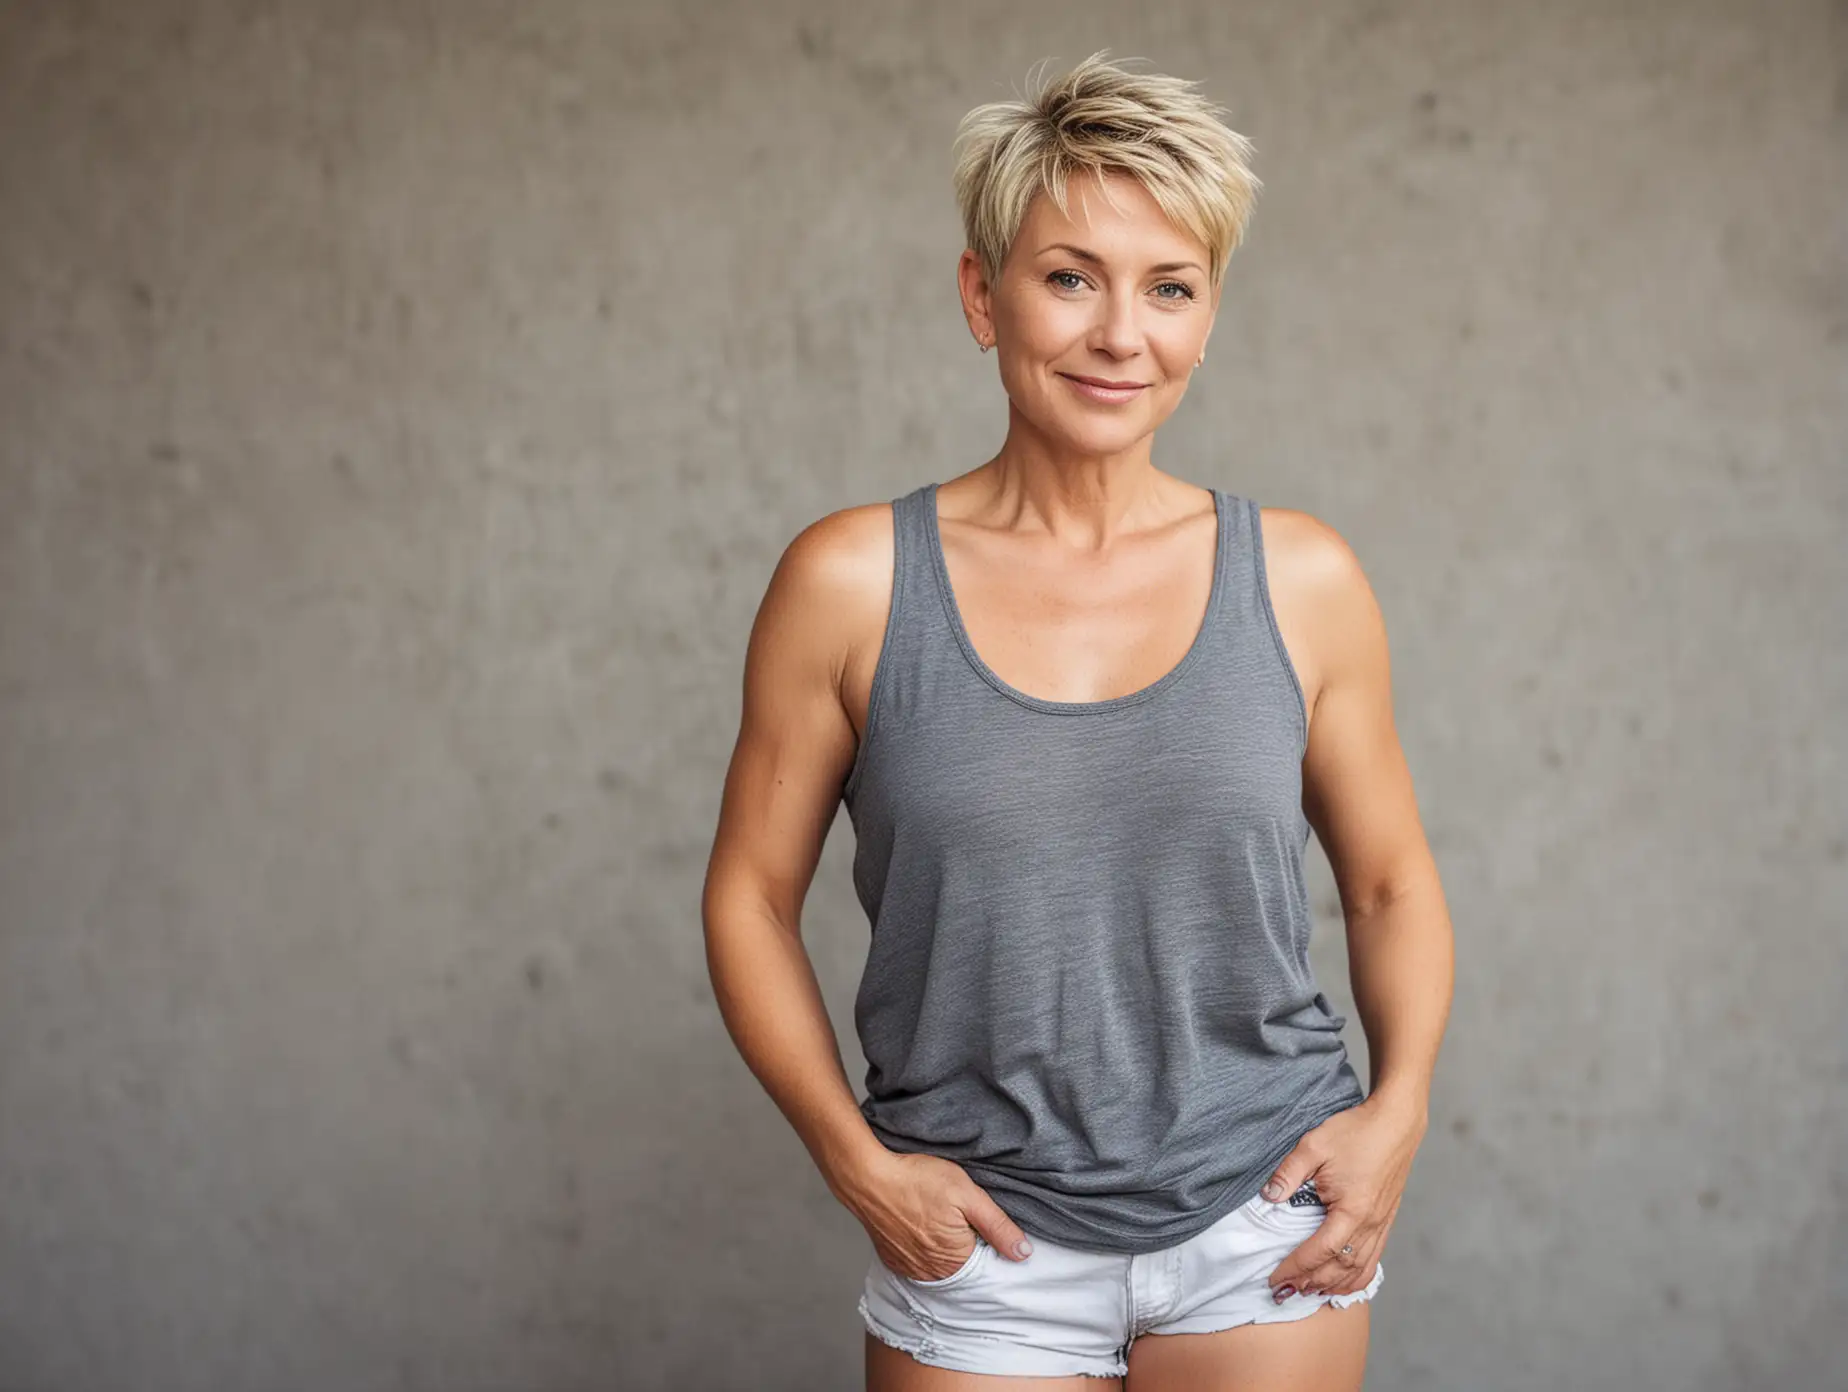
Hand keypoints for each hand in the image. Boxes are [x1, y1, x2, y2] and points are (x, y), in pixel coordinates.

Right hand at [846, 1151, 1035, 1281]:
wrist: (868, 1176)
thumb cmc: (917, 1180)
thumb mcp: (967, 1195)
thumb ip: (998, 1226)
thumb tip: (1024, 1253)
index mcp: (956, 1261)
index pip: (986, 1261)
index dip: (986, 1236)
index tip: (975, 1216)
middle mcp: (932, 1273)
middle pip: (963, 1263)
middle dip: (965, 1241)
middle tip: (954, 1211)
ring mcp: (910, 1269)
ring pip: (940, 1263)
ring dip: (944, 1244)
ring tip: (935, 1214)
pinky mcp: (893, 1260)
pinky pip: (918, 1260)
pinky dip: (923, 1246)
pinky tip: (920, 1222)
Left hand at [1263, 1094, 1425, 1301]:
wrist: (1396, 1123)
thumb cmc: (1356, 1131)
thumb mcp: (1314, 1145)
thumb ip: (1288, 1173)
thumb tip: (1268, 1196)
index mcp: (1352, 1211)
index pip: (1319, 1251)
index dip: (1295, 1268)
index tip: (1274, 1278)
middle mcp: (1370, 1224)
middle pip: (1339, 1269)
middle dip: (1310, 1283)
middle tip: (1284, 1292)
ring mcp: (1381, 1224)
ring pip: (1358, 1270)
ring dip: (1332, 1285)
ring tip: (1308, 1292)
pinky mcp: (1386, 1220)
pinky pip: (1372, 1260)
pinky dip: (1354, 1276)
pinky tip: (1340, 1279)